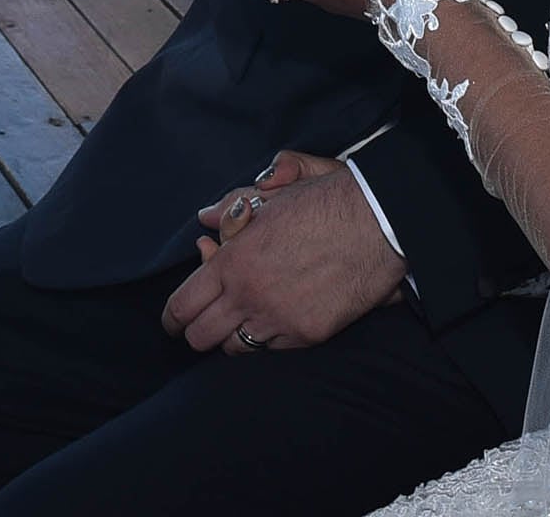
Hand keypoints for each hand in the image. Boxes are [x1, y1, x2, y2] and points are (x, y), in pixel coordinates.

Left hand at [161, 155, 405, 353]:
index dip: (172, 318)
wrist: (376, 223)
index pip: (183, 305)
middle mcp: (249, 295)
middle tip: (201, 324)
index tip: (173, 322)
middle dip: (196, 331)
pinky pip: (270, 351)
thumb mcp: (270, 199)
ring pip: (234, 349)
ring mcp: (277, 319)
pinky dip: (265, 341)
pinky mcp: (306, 334)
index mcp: (234, 261)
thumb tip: (204, 217)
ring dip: (231, 337)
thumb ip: (230, 210)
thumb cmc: (323, 204)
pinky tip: (271, 323)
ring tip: (239, 322)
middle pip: (201, 336)